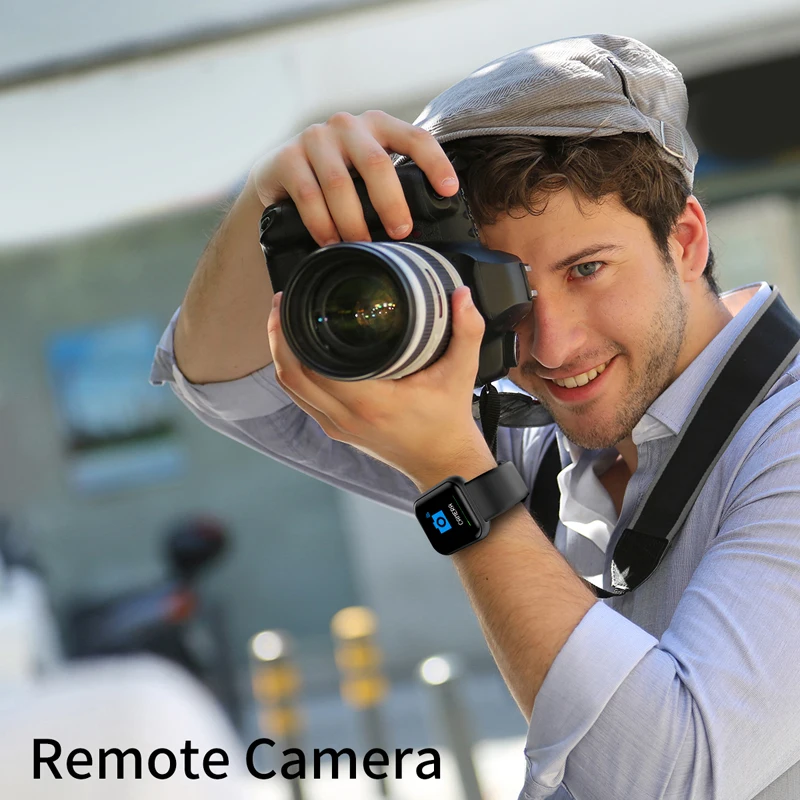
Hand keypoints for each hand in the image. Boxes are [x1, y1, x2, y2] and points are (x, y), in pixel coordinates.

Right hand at [247, 110, 458, 244]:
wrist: (277, 174)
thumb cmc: (334, 179)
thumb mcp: (365, 175)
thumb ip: (390, 187)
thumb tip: (427, 231)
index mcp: (377, 126)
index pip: (414, 137)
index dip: (435, 163)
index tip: (449, 191)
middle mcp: (347, 126)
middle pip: (376, 164)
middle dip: (391, 203)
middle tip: (401, 234)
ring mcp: (315, 138)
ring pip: (340, 184)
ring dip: (354, 222)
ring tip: (363, 247)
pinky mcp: (286, 157)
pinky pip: (308, 195)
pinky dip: (322, 224)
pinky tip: (331, 243)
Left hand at [267, 285, 496, 489]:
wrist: (443, 462)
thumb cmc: (448, 422)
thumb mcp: (462, 373)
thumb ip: (467, 331)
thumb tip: (463, 295)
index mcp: (370, 401)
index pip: (312, 366)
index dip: (292, 333)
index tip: (291, 302)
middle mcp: (346, 416)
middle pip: (291, 375)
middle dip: (278, 337)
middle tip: (281, 302)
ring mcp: (337, 426)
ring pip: (291, 389)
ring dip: (282, 356)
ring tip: (284, 321)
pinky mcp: (336, 429)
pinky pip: (302, 399)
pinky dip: (294, 374)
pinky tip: (298, 351)